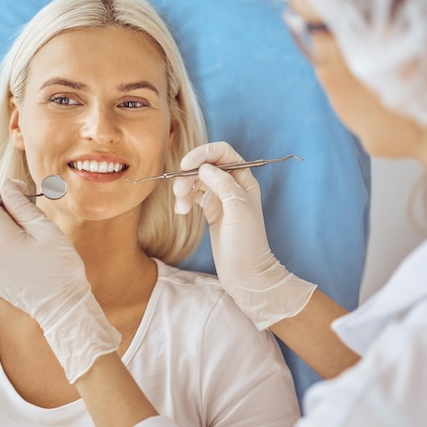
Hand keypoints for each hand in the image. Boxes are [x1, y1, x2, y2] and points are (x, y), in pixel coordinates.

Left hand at [0, 179, 120, 382]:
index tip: (19, 188)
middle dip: (0, 205)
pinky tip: (20, 244)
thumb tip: (6, 186)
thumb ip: (21, 205)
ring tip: (26, 227)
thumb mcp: (45, 230)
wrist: (62, 306)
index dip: (0, 190)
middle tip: (26, 205)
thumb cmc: (60, 267)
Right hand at [173, 142, 315, 329]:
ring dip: (184, 188)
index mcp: (244, 179)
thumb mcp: (237, 209)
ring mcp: (221, 198)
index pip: (223, 153)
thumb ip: (222, 183)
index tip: (185, 164)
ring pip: (197, 180)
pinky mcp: (211, 210)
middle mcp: (232, 185)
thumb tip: (204, 167)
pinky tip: (182, 211)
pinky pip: (194, 195)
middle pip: (205, 165)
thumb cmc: (247, 242)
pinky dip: (185, 199)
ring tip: (180, 206)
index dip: (203, 153)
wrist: (246, 273)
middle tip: (179, 191)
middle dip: (189, 174)